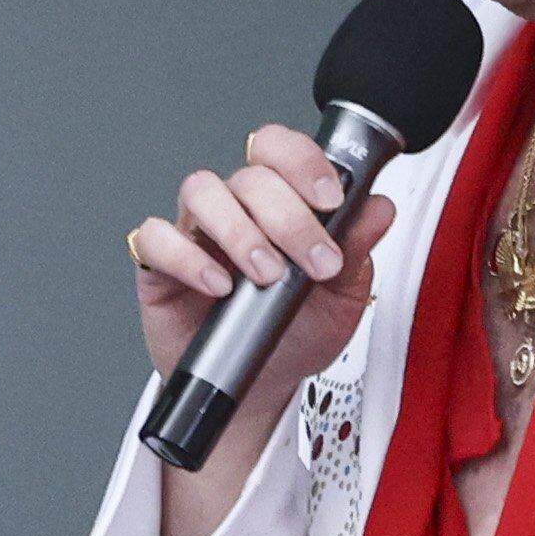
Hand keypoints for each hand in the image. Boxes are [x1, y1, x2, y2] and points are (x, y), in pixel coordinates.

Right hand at [130, 122, 394, 395]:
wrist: (265, 385)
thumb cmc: (298, 333)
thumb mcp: (343, 295)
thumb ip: (359, 248)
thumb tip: (378, 208)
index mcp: (279, 201)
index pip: (280, 150)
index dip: (303, 161)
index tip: (330, 200)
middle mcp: (236, 208)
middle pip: (250, 176)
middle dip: (289, 217)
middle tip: (312, 260)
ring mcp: (195, 233)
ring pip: (201, 192)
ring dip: (240, 231)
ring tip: (265, 274)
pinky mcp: (160, 267)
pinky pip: (156, 239)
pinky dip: (188, 258)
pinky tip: (219, 286)